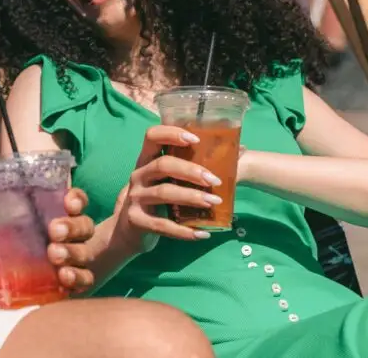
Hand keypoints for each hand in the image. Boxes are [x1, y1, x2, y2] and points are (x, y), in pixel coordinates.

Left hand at [0, 188, 96, 300]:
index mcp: (45, 217)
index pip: (71, 202)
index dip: (76, 199)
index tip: (69, 202)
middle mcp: (61, 238)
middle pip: (84, 225)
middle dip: (73, 226)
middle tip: (54, 230)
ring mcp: (67, 262)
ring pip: (85, 251)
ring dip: (73, 251)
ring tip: (53, 254)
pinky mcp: (67, 286)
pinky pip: (84, 280)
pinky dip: (78, 277)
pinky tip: (64, 276)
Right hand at [110, 125, 225, 252]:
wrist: (128, 231)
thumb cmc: (156, 199)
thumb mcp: (165, 180)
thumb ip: (190, 167)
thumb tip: (239, 150)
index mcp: (146, 160)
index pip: (152, 136)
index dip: (172, 133)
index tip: (196, 139)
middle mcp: (138, 175)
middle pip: (163, 165)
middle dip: (191, 171)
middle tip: (215, 181)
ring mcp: (135, 198)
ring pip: (164, 193)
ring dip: (191, 197)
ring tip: (214, 203)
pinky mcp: (136, 220)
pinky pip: (163, 225)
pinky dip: (185, 231)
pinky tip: (203, 234)